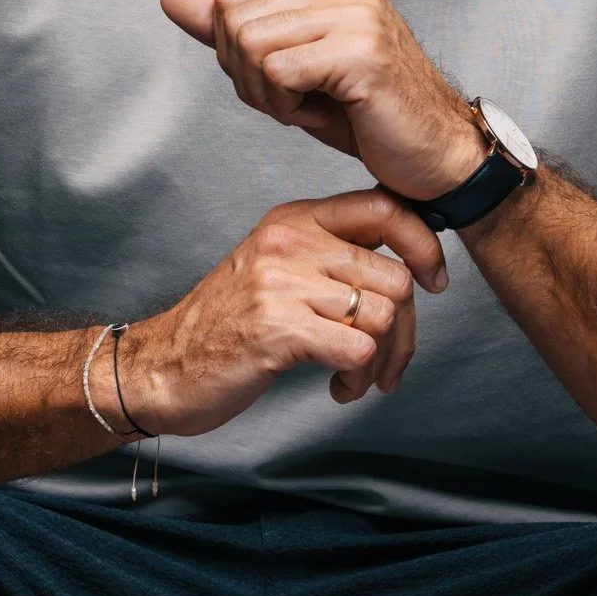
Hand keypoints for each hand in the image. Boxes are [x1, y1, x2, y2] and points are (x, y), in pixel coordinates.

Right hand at [111, 191, 447, 432]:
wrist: (161, 367)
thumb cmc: (225, 326)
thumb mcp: (276, 267)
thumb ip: (330, 255)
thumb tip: (408, 264)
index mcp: (294, 219)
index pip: (385, 208)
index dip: (424, 244)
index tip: (435, 282)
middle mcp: (289, 241)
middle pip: (395, 278)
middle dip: (404, 332)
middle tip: (383, 362)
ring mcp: (281, 282)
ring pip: (383, 316)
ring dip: (379, 362)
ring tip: (352, 378)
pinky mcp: (277, 327)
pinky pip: (358, 349)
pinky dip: (357, 378)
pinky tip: (336, 388)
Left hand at [160, 0, 486, 199]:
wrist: (433, 153)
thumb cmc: (363, 110)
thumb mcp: (286, 61)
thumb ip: (231, 26)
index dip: (237, 53)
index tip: (284, 78)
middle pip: (232, 19)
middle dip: (246, 76)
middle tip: (293, 99)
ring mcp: (357, 11)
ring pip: (249, 45)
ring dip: (265, 95)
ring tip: (308, 105)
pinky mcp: (362, 50)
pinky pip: (275, 73)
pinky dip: (284, 107)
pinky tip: (321, 113)